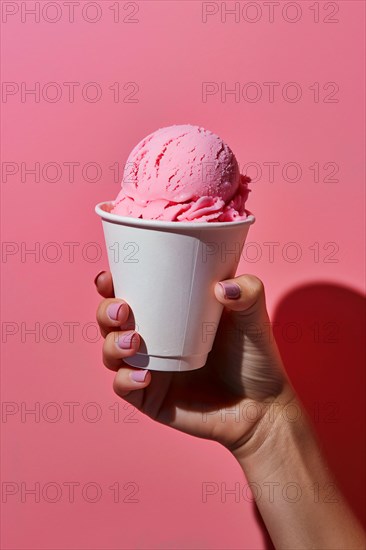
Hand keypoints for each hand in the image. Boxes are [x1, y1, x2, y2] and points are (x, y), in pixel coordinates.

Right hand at [95, 271, 294, 453]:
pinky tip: (145, 376)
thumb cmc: (256, 358)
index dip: (111, 285)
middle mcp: (153, 341)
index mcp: (169, 315)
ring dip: (111, 344)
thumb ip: (248, 291)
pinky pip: (124, 388)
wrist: (263, 407)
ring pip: (111, 353)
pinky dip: (126, 380)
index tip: (109, 278)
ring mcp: (149, 370)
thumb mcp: (254, 317)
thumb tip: (221, 287)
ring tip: (133, 342)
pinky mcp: (151, 399)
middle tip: (123, 310)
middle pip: (111, 322)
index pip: (131, 294)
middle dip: (106, 312)